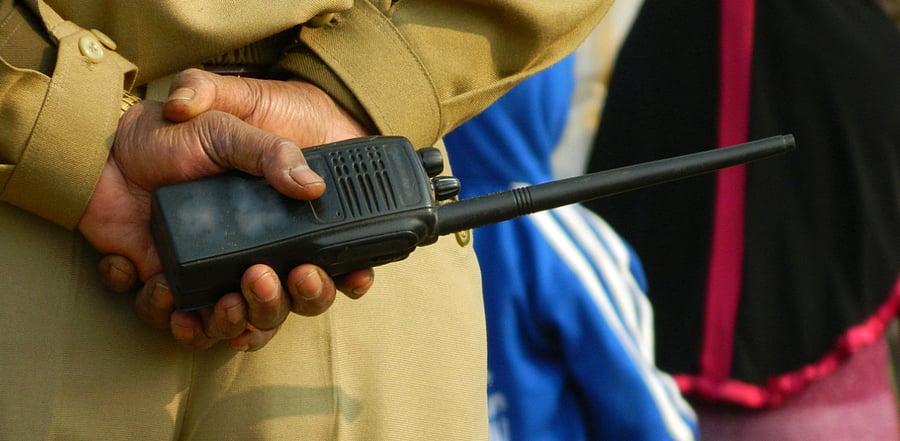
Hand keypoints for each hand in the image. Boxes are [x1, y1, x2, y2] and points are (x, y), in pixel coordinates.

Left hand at [81, 72, 371, 350]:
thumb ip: (271, 153)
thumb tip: (314, 187)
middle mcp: (245, 256)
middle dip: (277, 304)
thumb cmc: (170, 136)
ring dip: (230, 322)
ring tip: (221, 300)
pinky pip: (175, 322)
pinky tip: (160, 283)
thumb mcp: (227, 132)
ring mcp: (206, 275)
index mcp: (270, 224)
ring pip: (234, 326)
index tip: (349, 278)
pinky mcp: (166, 285)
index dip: (335, 279)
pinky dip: (169, 314)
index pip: (317, 264)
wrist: (102, 148)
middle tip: (261, 278)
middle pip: (280, 307)